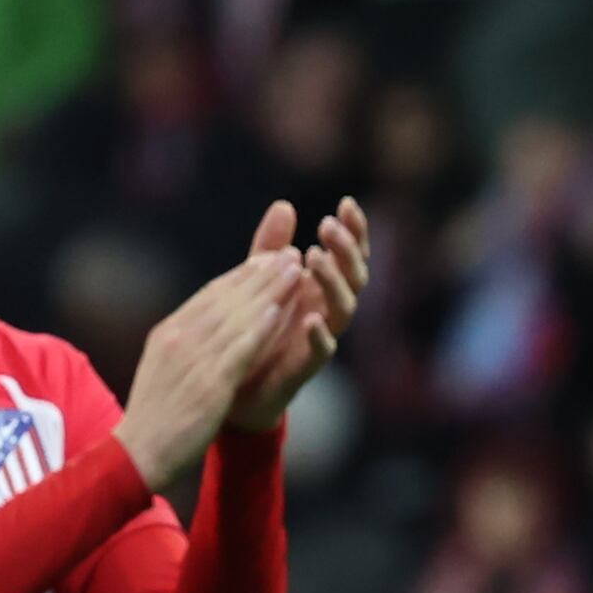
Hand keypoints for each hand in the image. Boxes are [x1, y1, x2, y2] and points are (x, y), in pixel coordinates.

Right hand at [115, 239, 318, 492]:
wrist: (137, 455)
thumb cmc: (153, 420)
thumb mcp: (162, 371)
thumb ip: (181, 347)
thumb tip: (197, 329)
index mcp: (167, 333)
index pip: (209, 296)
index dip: (240, 276)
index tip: (265, 260)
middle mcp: (179, 338)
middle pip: (226, 297)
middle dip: (259, 273)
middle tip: (287, 253)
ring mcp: (193, 360)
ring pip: (236, 316)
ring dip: (267, 290)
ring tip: (293, 270)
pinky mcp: (209, 384)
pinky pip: (238, 349)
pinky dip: (258, 327)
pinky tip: (279, 310)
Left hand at [230, 197, 371, 430]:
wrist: (238, 388)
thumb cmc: (258, 329)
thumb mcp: (260, 280)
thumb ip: (272, 246)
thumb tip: (285, 205)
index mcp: (321, 288)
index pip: (349, 255)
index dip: (354, 231)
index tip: (347, 204)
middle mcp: (328, 310)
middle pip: (355, 277)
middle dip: (345, 250)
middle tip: (327, 226)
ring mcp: (321, 338)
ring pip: (345, 309)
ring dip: (333, 282)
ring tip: (314, 257)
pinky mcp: (306, 366)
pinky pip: (323, 351)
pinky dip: (320, 335)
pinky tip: (310, 319)